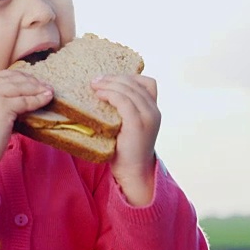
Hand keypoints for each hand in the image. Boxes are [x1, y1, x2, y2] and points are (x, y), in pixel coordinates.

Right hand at [0, 70, 52, 180]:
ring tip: (49, 89)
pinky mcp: (2, 107)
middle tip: (43, 84)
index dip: (15, 76)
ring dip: (37, 88)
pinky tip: (47, 98)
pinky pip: (25, 101)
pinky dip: (38, 99)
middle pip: (10, 79)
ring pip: (19, 87)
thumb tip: (20, 103)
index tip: (28, 79)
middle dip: (28, 80)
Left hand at [91, 74, 160, 205]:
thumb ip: (124, 110)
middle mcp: (154, 111)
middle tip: (96, 80)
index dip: (128, 77)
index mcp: (153, 110)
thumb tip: (103, 91)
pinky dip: (110, 94)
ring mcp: (148, 117)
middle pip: (135, 83)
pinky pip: (123, 101)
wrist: (132, 172)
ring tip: (94, 85)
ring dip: (109, 84)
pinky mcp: (137, 123)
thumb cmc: (124, 150)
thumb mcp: (127, 125)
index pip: (146, 83)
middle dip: (114, 78)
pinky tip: (99, 95)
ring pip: (129, 89)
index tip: (109, 79)